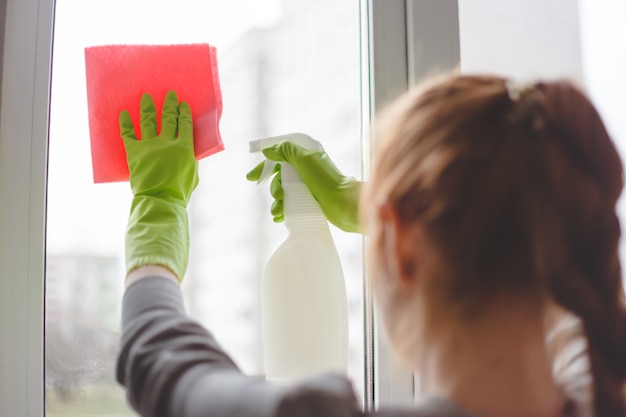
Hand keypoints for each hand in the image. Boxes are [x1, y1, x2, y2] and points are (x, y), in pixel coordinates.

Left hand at [121, 91, 197, 280]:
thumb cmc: (180, 192)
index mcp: (184, 148)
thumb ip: (190, 160)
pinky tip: (124, 113)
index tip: (183, 104)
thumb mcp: (193, 174)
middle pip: (169, 118)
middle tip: (169, 94)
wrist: (160, 201)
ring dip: (148, 107)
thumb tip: (188, 152)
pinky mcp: (135, 152)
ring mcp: (150, 145)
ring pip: (149, 120)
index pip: (185, 124)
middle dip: (169, 104)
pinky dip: (126, 123)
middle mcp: (167, 142)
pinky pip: (128, 134)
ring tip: (146, 97)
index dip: (184, 112)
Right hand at [247, 141, 361, 233]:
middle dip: (274, 187)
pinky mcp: (311, 202)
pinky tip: (279, 218)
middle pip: (280, 178)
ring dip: (277, 202)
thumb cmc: (325, 180)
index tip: (251, 178)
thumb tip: (269, 151)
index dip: (264, 167)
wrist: (344, 204)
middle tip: (277, 195)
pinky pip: (291, 205)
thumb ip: (286, 151)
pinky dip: (283, 211)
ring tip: (278, 211)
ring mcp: (309, 187)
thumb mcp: (304, 159)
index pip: (279, 158)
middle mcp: (306, 171)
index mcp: (305, 158)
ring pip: (285, 193)